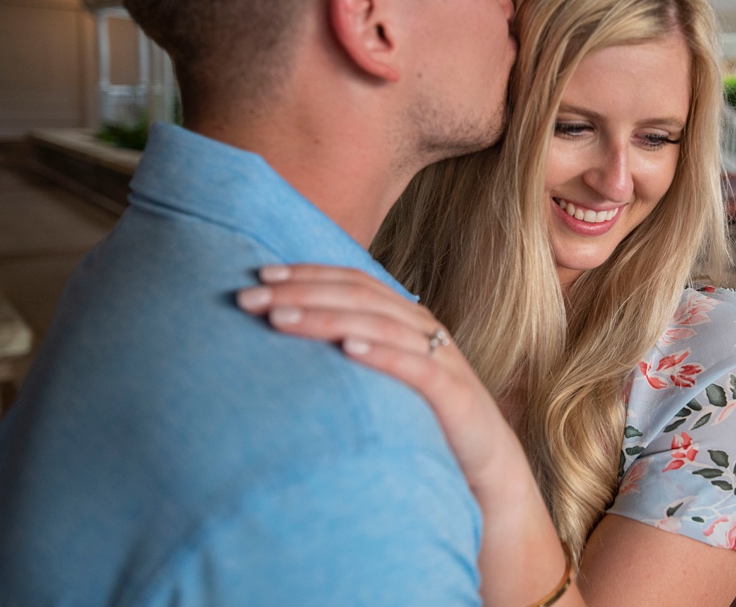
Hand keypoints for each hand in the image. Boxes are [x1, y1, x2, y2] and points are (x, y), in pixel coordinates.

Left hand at [236, 264, 514, 492]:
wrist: (486, 462)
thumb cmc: (424, 418)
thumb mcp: (384, 377)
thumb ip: (352, 351)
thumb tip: (290, 340)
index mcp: (404, 317)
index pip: (352, 281)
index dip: (307, 273)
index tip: (260, 274)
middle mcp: (421, 327)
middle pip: (357, 296)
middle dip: (300, 292)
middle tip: (250, 296)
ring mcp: (439, 356)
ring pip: (378, 324)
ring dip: (326, 317)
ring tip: (280, 318)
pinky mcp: (453, 392)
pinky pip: (415, 367)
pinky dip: (381, 353)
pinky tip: (347, 348)